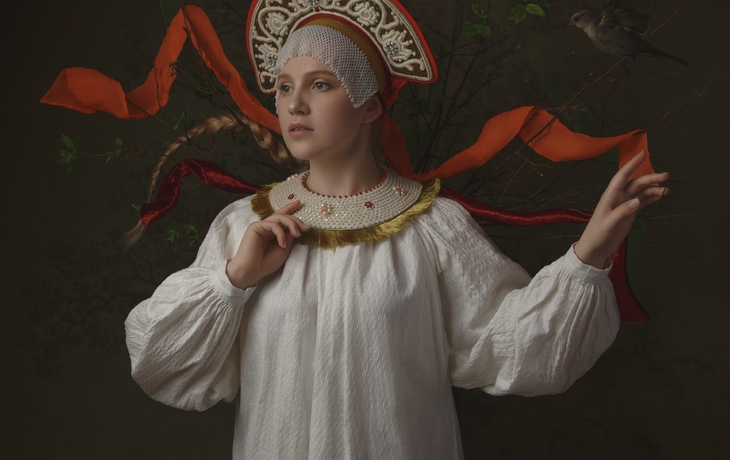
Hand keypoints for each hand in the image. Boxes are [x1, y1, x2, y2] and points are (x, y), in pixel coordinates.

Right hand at [226, 200, 307, 288]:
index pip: (281, 216)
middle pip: (282, 216)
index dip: (290, 208)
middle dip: (296, 220)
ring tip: (297, 234)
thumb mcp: (284, 249)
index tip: (299, 202)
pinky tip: (282, 244)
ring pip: (279, 217)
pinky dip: (280, 233)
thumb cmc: (266, 263)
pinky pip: (272, 225)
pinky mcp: (255, 227)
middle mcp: (266, 227)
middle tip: (305, 228)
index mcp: (272, 232)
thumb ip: (289, 237)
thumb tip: (296, 227)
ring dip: (291, 224)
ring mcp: (260, 226)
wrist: (252, 271)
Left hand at [574, 151, 667, 268]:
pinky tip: (661, 195)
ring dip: (653, 188)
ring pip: (641, 192)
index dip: (632, 164)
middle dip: (650, 178)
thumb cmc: (598, 234)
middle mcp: (618, 197)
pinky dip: (652, 197)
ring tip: (667, 189)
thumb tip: (637, 201)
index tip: (643, 154)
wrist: (596, 248)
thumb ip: (622, 212)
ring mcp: (625, 204)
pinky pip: (643, 201)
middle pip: (636, 183)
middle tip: (666, 176)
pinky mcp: (630, 212)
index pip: (622, 176)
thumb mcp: (609, 223)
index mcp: (610, 196)